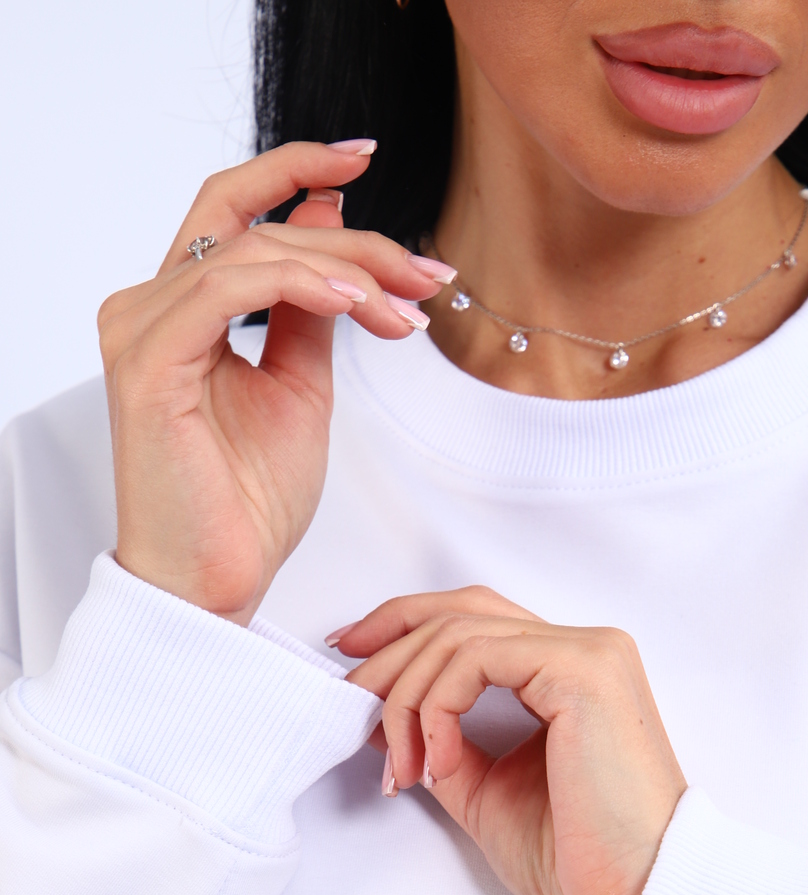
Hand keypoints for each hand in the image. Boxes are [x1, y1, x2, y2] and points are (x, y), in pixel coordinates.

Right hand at [99, 142, 455, 622]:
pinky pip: (229, 288)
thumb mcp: (301, 383)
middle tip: (426, 273)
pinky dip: (302, 284)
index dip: (296, 171)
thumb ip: (311, 305)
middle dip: (354, 236)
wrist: (218, 583)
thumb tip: (330, 219)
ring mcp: (140, 329)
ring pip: (252, 250)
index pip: (235, 211)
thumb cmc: (248, 502)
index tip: (366, 156)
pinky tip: (358, 305)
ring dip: (346, 268)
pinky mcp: (147, 363)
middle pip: (251, 221)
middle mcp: (148, 307)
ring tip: (405, 309)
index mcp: (179, 310)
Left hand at [341, 588, 686, 894]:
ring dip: (405, 698)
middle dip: (387, 653)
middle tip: (348, 701)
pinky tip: (435, 760)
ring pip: (457, 636)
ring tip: (396, 765)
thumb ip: (443, 745)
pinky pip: (474, 660)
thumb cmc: (578, 859)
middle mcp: (585, 648)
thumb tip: (386, 719)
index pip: (474, 620)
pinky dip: (435, 707)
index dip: (403, 627)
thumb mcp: (485, 792)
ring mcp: (588, 653)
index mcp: (570, 671)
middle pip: (459, 613)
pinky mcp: (582, 671)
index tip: (352, 661)